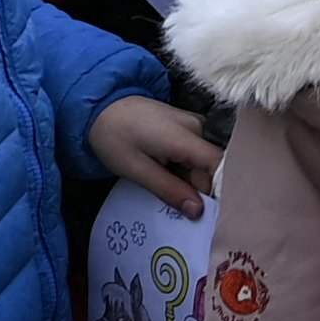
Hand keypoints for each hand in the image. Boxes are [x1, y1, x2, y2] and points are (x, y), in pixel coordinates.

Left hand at [91, 92, 221, 214]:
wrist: (100, 107)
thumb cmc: (114, 137)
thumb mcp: (137, 170)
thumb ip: (169, 190)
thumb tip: (197, 211)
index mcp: (186, 136)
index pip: (219, 165)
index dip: (218, 190)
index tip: (206, 214)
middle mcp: (197, 127)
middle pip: (210, 167)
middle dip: (196, 190)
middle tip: (173, 207)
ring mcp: (192, 125)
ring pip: (201, 163)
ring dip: (187, 180)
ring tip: (162, 186)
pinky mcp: (186, 127)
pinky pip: (193, 154)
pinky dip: (183, 169)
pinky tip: (163, 173)